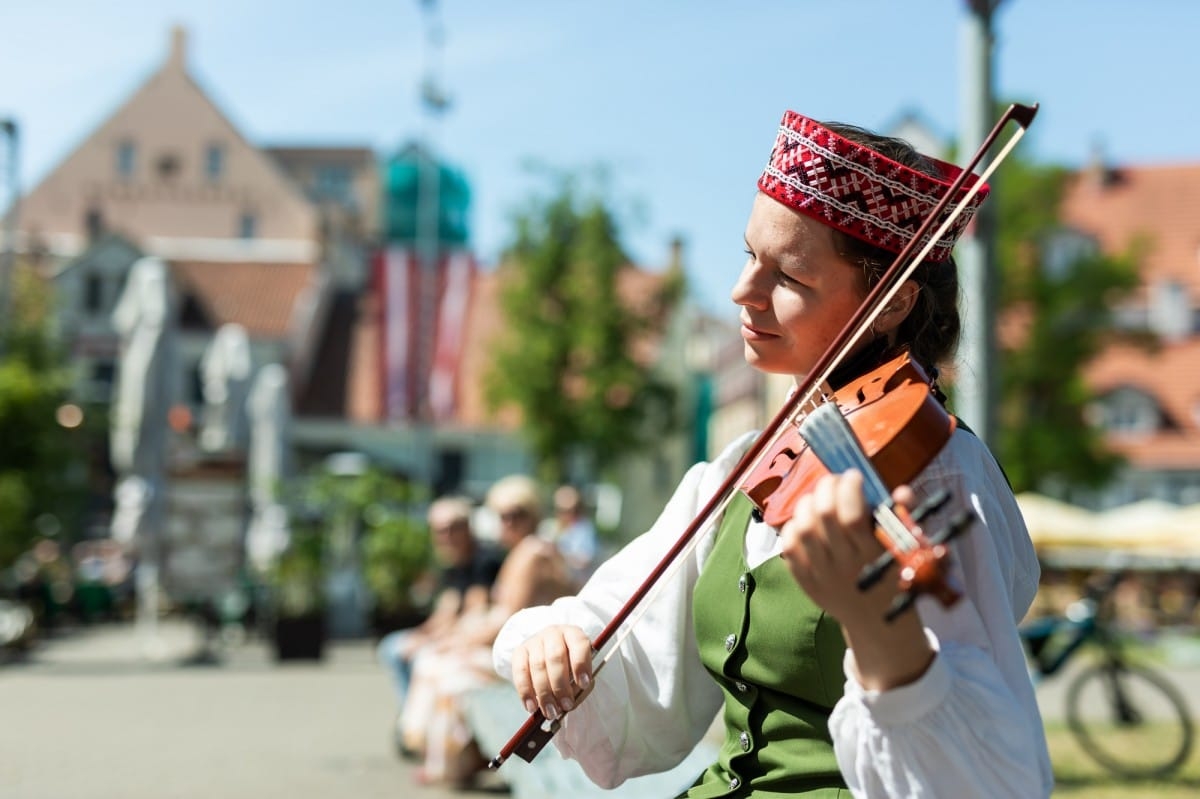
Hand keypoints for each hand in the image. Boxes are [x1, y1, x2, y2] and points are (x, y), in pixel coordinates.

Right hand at [510, 624, 594, 720]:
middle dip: (561, 685)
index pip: (579, 644)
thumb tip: (567, 704)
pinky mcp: (520, 651)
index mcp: (574, 634)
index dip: (581, 665)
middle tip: (566, 705)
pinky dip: (525, 691)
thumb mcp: (578, 670)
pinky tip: (532, 707)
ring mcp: (535, 640)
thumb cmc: (569, 665)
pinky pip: (520, 671)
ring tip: (550, 712)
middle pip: (555, 657)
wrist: (548, 652)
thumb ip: (577, 683)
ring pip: (537, 666)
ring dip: (544, 693)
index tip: (583, 684)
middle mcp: (554, 633)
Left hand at [778, 470, 888, 623]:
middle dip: (828, 487)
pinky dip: (793, 526)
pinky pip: (788, 547)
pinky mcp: (805, 582)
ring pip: (802, 527)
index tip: (854, 475)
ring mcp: (821, 575)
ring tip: (820, 498)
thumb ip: (903, 517)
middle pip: (824, 515)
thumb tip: (902, 492)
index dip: (849, 488)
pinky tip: (807, 520)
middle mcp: (844, 567)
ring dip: (808, 503)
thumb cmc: (893, 577)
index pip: (852, 516)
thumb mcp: (906, 551)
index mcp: (873, 557)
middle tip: (835, 480)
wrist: (877, 623)